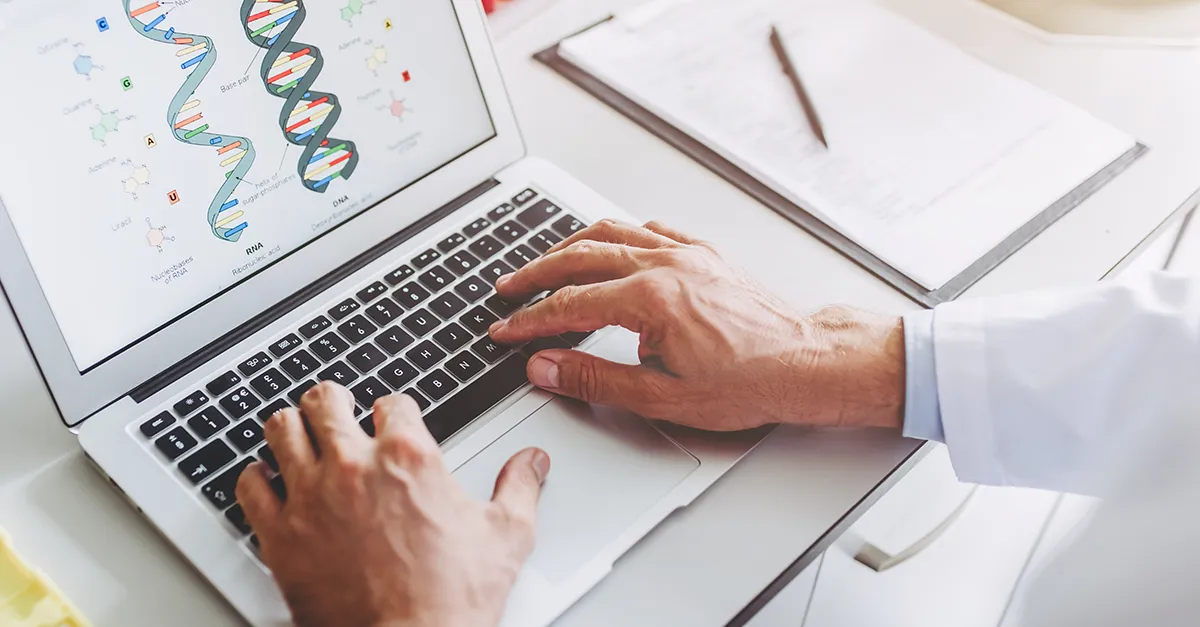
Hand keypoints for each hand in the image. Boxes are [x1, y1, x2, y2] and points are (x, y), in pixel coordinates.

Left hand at [236, 383, 550, 626]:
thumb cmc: (452, 601)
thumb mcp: (506, 537)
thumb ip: (520, 488)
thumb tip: (533, 463)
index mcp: (410, 459)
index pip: (393, 403)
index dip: (394, 409)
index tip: (393, 419)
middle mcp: (354, 467)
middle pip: (326, 401)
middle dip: (333, 400)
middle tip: (335, 407)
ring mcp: (311, 498)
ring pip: (281, 430)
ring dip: (291, 427)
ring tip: (296, 431)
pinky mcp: (280, 535)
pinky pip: (250, 487)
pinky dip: (256, 479)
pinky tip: (266, 480)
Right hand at [488, 220, 904, 430]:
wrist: (808, 362)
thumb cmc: (752, 382)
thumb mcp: (664, 397)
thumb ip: (596, 378)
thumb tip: (548, 367)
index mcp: (652, 300)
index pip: (570, 305)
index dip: (531, 320)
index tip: (506, 330)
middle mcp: (667, 265)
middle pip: (581, 257)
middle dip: (536, 273)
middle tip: (508, 289)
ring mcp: (687, 253)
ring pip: (611, 234)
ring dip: (570, 246)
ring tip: (543, 262)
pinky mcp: (704, 253)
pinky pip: (649, 230)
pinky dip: (617, 235)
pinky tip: (608, 246)